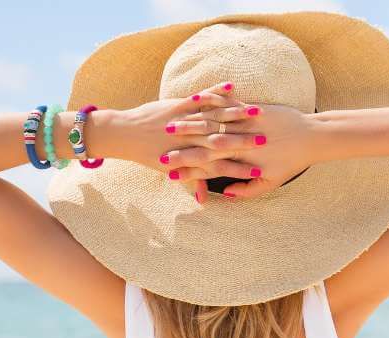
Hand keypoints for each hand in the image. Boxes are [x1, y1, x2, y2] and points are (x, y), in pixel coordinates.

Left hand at [90, 81, 262, 203]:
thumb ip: (192, 182)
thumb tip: (204, 200)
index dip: (239, 168)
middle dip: (245, 141)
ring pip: (214, 118)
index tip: (258, 170)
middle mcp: (188, 140)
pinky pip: (200, 98)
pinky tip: (231, 87)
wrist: (123, 134)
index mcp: (188, 158)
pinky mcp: (177, 105)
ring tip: (257, 112)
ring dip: (236, 114)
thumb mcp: (171, 171)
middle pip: (221, 141)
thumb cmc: (149, 154)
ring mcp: (183, 121)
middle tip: (265, 141)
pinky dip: (215, 92)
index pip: (218, 165)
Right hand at [164, 95, 315, 201]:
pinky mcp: (253, 109)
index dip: (188, 169)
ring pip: (213, 123)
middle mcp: (243, 143)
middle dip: (180, 147)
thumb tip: (225, 194)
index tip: (168, 171)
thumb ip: (247, 190)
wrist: (313, 137)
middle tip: (158, 148)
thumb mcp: (271, 182)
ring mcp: (247, 124)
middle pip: (205, 146)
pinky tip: (195, 100)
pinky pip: (229, 104)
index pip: (209, 167)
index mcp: (244, 162)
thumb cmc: (292, 162)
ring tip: (170, 123)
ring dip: (189, 124)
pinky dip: (212, 102)